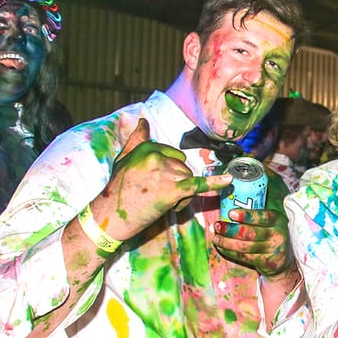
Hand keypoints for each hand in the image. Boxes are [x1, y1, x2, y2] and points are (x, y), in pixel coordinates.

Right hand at [93, 119, 230, 241]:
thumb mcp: (123, 160)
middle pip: (183, 168)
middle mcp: (157, 157)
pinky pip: (198, 184)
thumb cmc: (117, 190)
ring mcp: (165, 173)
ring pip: (187, 180)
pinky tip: (228, 180)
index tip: (151, 183)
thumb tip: (143, 121)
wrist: (109, 217)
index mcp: (147, 148)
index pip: (173, 156)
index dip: (167, 172)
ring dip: (180, 195)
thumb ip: (136, 140)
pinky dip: (214, 183)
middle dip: (175, 183)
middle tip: (154, 196)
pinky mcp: (172, 190)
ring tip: (159, 203)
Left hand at [213, 207, 294, 276]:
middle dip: (230, 229)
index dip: (246, 215)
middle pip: (250, 233)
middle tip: (217, 226)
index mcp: (278, 220)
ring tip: (216, 237)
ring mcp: (272, 249)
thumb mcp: (270, 223)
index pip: (262, 216)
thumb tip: (228, 213)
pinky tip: (221, 247)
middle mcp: (277, 234)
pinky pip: (244, 257)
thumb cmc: (271, 236)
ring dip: (227, 242)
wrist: (283, 261)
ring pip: (245, 246)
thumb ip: (254, 218)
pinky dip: (230, 252)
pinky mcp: (266, 262)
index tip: (231, 213)